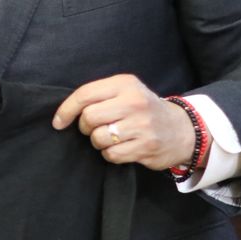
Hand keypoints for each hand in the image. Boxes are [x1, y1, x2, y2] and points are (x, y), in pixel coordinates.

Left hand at [51, 73, 195, 170]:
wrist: (182, 129)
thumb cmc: (144, 110)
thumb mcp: (126, 92)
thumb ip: (99, 96)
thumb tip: (65, 113)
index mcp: (126, 84)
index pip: (85, 94)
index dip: (66, 110)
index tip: (58, 122)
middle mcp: (134, 102)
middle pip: (89, 118)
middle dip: (86, 127)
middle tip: (95, 128)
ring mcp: (142, 125)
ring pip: (98, 138)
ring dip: (99, 142)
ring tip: (112, 137)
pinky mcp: (146, 147)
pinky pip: (111, 154)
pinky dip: (111, 154)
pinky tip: (123, 147)